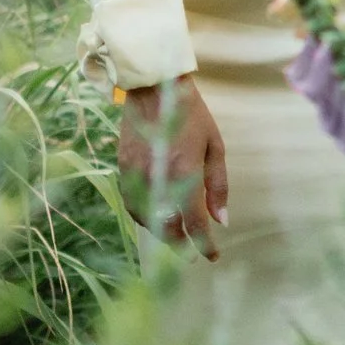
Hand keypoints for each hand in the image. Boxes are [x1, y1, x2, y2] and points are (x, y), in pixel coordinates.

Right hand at [115, 74, 227, 252]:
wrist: (154, 88)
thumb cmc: (191, 115)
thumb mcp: (214, 146)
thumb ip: (218, 186)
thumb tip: (221, 220)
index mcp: (184, 174)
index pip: (195, 223)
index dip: (205, 245)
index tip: (212, 256)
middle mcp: (157, 181)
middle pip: (167, 228)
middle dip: (180, 245)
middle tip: (192, 253)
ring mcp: (136, 176)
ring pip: (146, 220)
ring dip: (162, 232)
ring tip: (175, 236)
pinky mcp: (122, 170)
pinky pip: (132, 204)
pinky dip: (144, 217)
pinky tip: (155, 217)